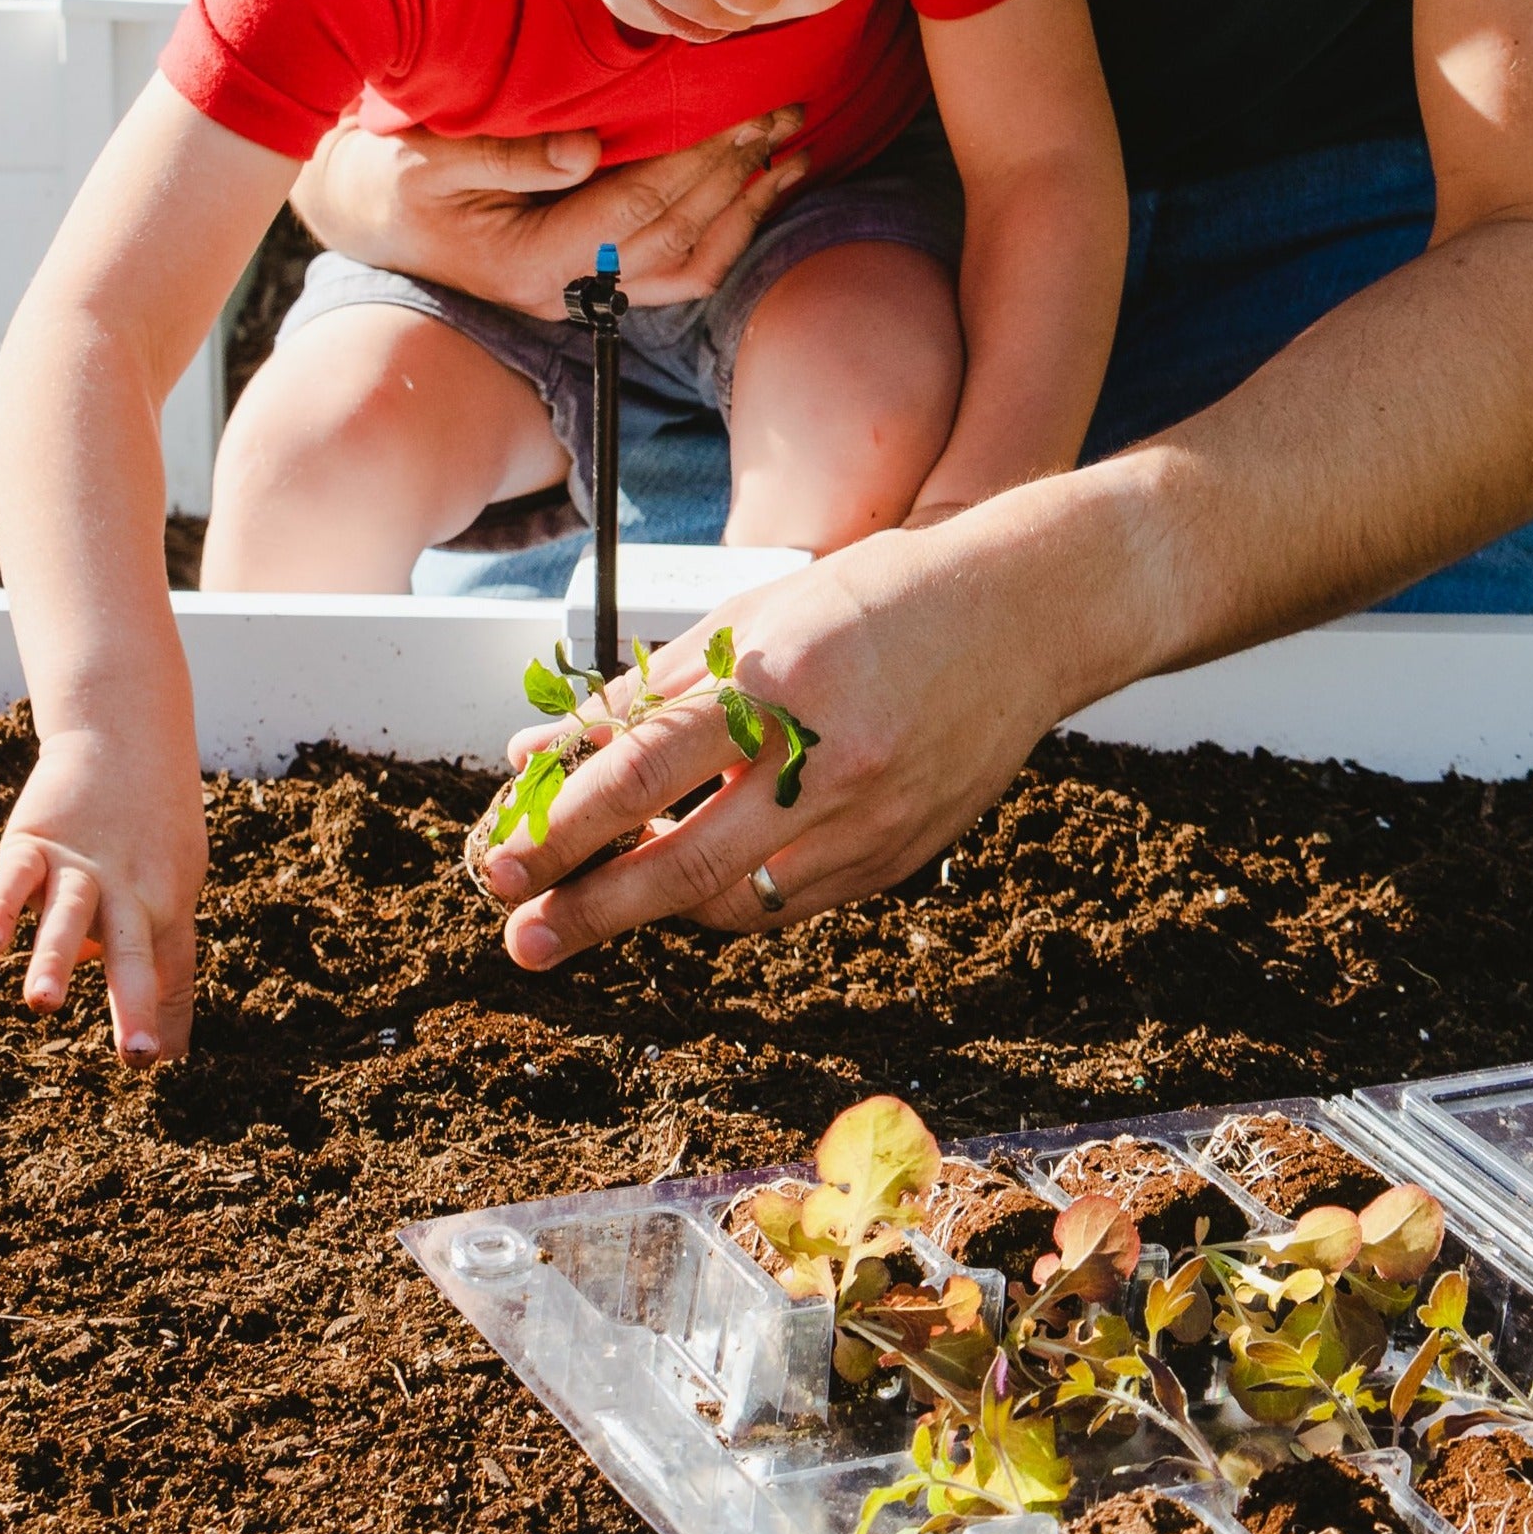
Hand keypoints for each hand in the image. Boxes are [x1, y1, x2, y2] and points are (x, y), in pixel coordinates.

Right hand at [0, 730, 210, 1065]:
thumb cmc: (153, 828)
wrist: (124, 737)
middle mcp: (126, 891)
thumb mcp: (172, 887)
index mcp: (162, 906)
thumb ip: (162, 965)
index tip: (162, 1064)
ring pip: (69, 916)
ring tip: (42, 1003)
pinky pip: (16, 880)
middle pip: (132, 950)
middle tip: (135, 1052)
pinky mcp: (35, 844)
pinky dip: (1, 909)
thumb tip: (170, 1048)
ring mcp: (79, 866)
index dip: (167, 1015)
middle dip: (133, 1001)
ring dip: (56, 958)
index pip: (169, 969)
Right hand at [288, 110, 804, 317]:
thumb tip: (585, 150)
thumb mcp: (424, 158)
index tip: (743, 109)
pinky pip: (676, 271)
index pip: (633, 211)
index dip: (695, 160)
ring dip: (745, 209)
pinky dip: (725, 231)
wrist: (362, 216)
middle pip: (672, 237)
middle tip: (784, 113)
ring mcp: (581, 294)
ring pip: (687, 266)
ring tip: (794, 152)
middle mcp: (564, 292)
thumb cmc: (385, 177)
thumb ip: (505, 156)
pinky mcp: (591, 282)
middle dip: (734, 173)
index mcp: (526, 263)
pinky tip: (759, 187)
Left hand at [471, 527, 1094, 962]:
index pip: (647, 769)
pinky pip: (787, 903)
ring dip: (653, 907)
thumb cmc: (880, 596)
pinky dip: (726, 899)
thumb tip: (540, 747)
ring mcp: (870, 820)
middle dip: (589, 908)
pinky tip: (689, 876)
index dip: (565, 822)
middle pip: (683, 864)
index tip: (503, 859)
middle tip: (521, 937)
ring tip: (601, 893)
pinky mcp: (896, 859)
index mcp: (783, 680)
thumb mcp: (757, 613)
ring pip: (732, 902)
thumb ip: (649, 688)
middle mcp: (829, 759)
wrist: (1028, 617)